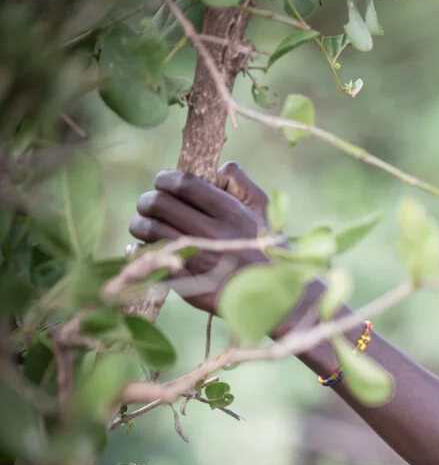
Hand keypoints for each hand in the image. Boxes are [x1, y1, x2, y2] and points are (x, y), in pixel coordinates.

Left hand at [129, 162, 272, 314]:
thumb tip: (219, 167)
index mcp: (229, 212)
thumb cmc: (267, 250)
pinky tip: (141, 248)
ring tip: (145, 226)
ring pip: (148, 230)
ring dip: (140, 225)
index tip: (163, 183)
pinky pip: (149, 260)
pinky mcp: (186, 282)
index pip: (182, 183)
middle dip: (148, 201)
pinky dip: (138, 251)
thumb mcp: (264, 212)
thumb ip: (242, 184)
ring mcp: (197, 259)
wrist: (275, 297)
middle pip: (158, 204)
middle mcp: (211, 233)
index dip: (165, 179)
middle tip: (150, 206)